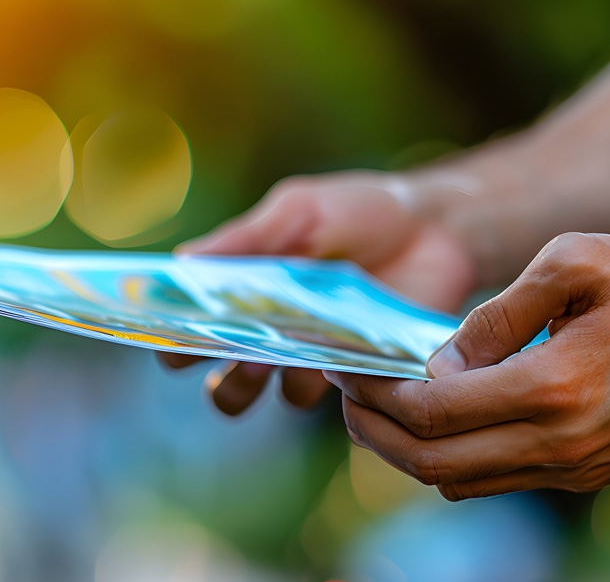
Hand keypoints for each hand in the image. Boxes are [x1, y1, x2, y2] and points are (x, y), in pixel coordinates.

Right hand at [159, 171, 475, 415]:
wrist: (435, 227)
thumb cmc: (357, 210)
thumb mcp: (298, 211)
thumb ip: (245, 239)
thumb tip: (180, 262)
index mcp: (246, 294)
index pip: (192, 333)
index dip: (174, 346)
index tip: (174, 345)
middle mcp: (274, 335)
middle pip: (228, 387)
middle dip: (230, 383)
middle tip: (250, 356)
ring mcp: (319, 358)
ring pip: (281, 397)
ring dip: (289, 378)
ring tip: (308, 349)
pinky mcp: (363, 372)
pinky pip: (340, 398)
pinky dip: (342, 380)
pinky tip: (354, 350)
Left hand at [324, 232, 609, 499]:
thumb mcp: (576, 263)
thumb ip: (497, 312)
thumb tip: (441, 360)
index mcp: (557, 389)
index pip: (435, 411)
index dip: (379, 393)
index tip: (347, 368)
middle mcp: (562, 444)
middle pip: (433, 462)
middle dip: (374, 430)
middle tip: (344, 394)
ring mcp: (574, 469)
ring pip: (459, 482)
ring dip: (406, 451)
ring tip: (378, 406)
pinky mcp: (583, 475)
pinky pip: (494, 481)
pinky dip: (448, 458)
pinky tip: (435, 418)